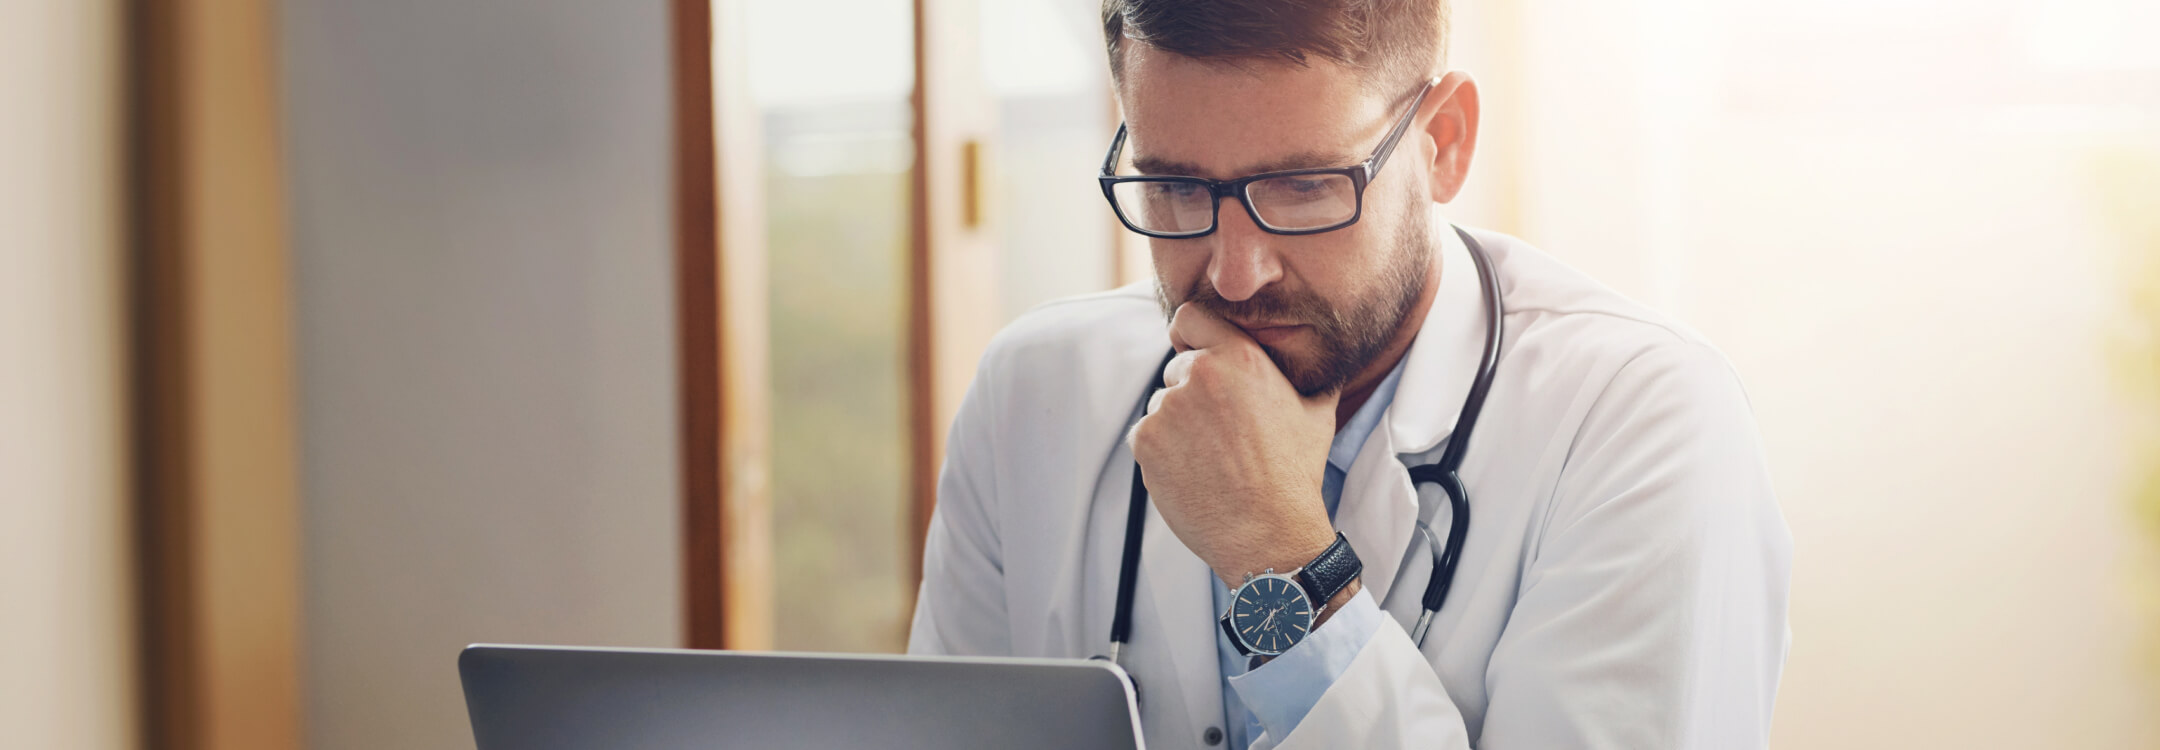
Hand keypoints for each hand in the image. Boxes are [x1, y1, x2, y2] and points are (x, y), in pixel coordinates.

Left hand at [1127, 302, 1339, 586]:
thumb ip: (1311, 373)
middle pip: (1177, 368)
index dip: (1192, 337)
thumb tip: (1322, 356)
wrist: (1269, 534)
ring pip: (1162, 405)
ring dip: (1178, 425)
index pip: (1190, 318)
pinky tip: (1194, 472)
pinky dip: (1163, 452)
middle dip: (1193, 393)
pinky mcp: (1145, 441)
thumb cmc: (1295, 474)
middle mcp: (1198, 374)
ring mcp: (1167, 409)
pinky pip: (1146, 435)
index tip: (1196, 355)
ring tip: (1212, 458)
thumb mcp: (1317, 411)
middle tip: (1220, 431)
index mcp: (1239, 357)